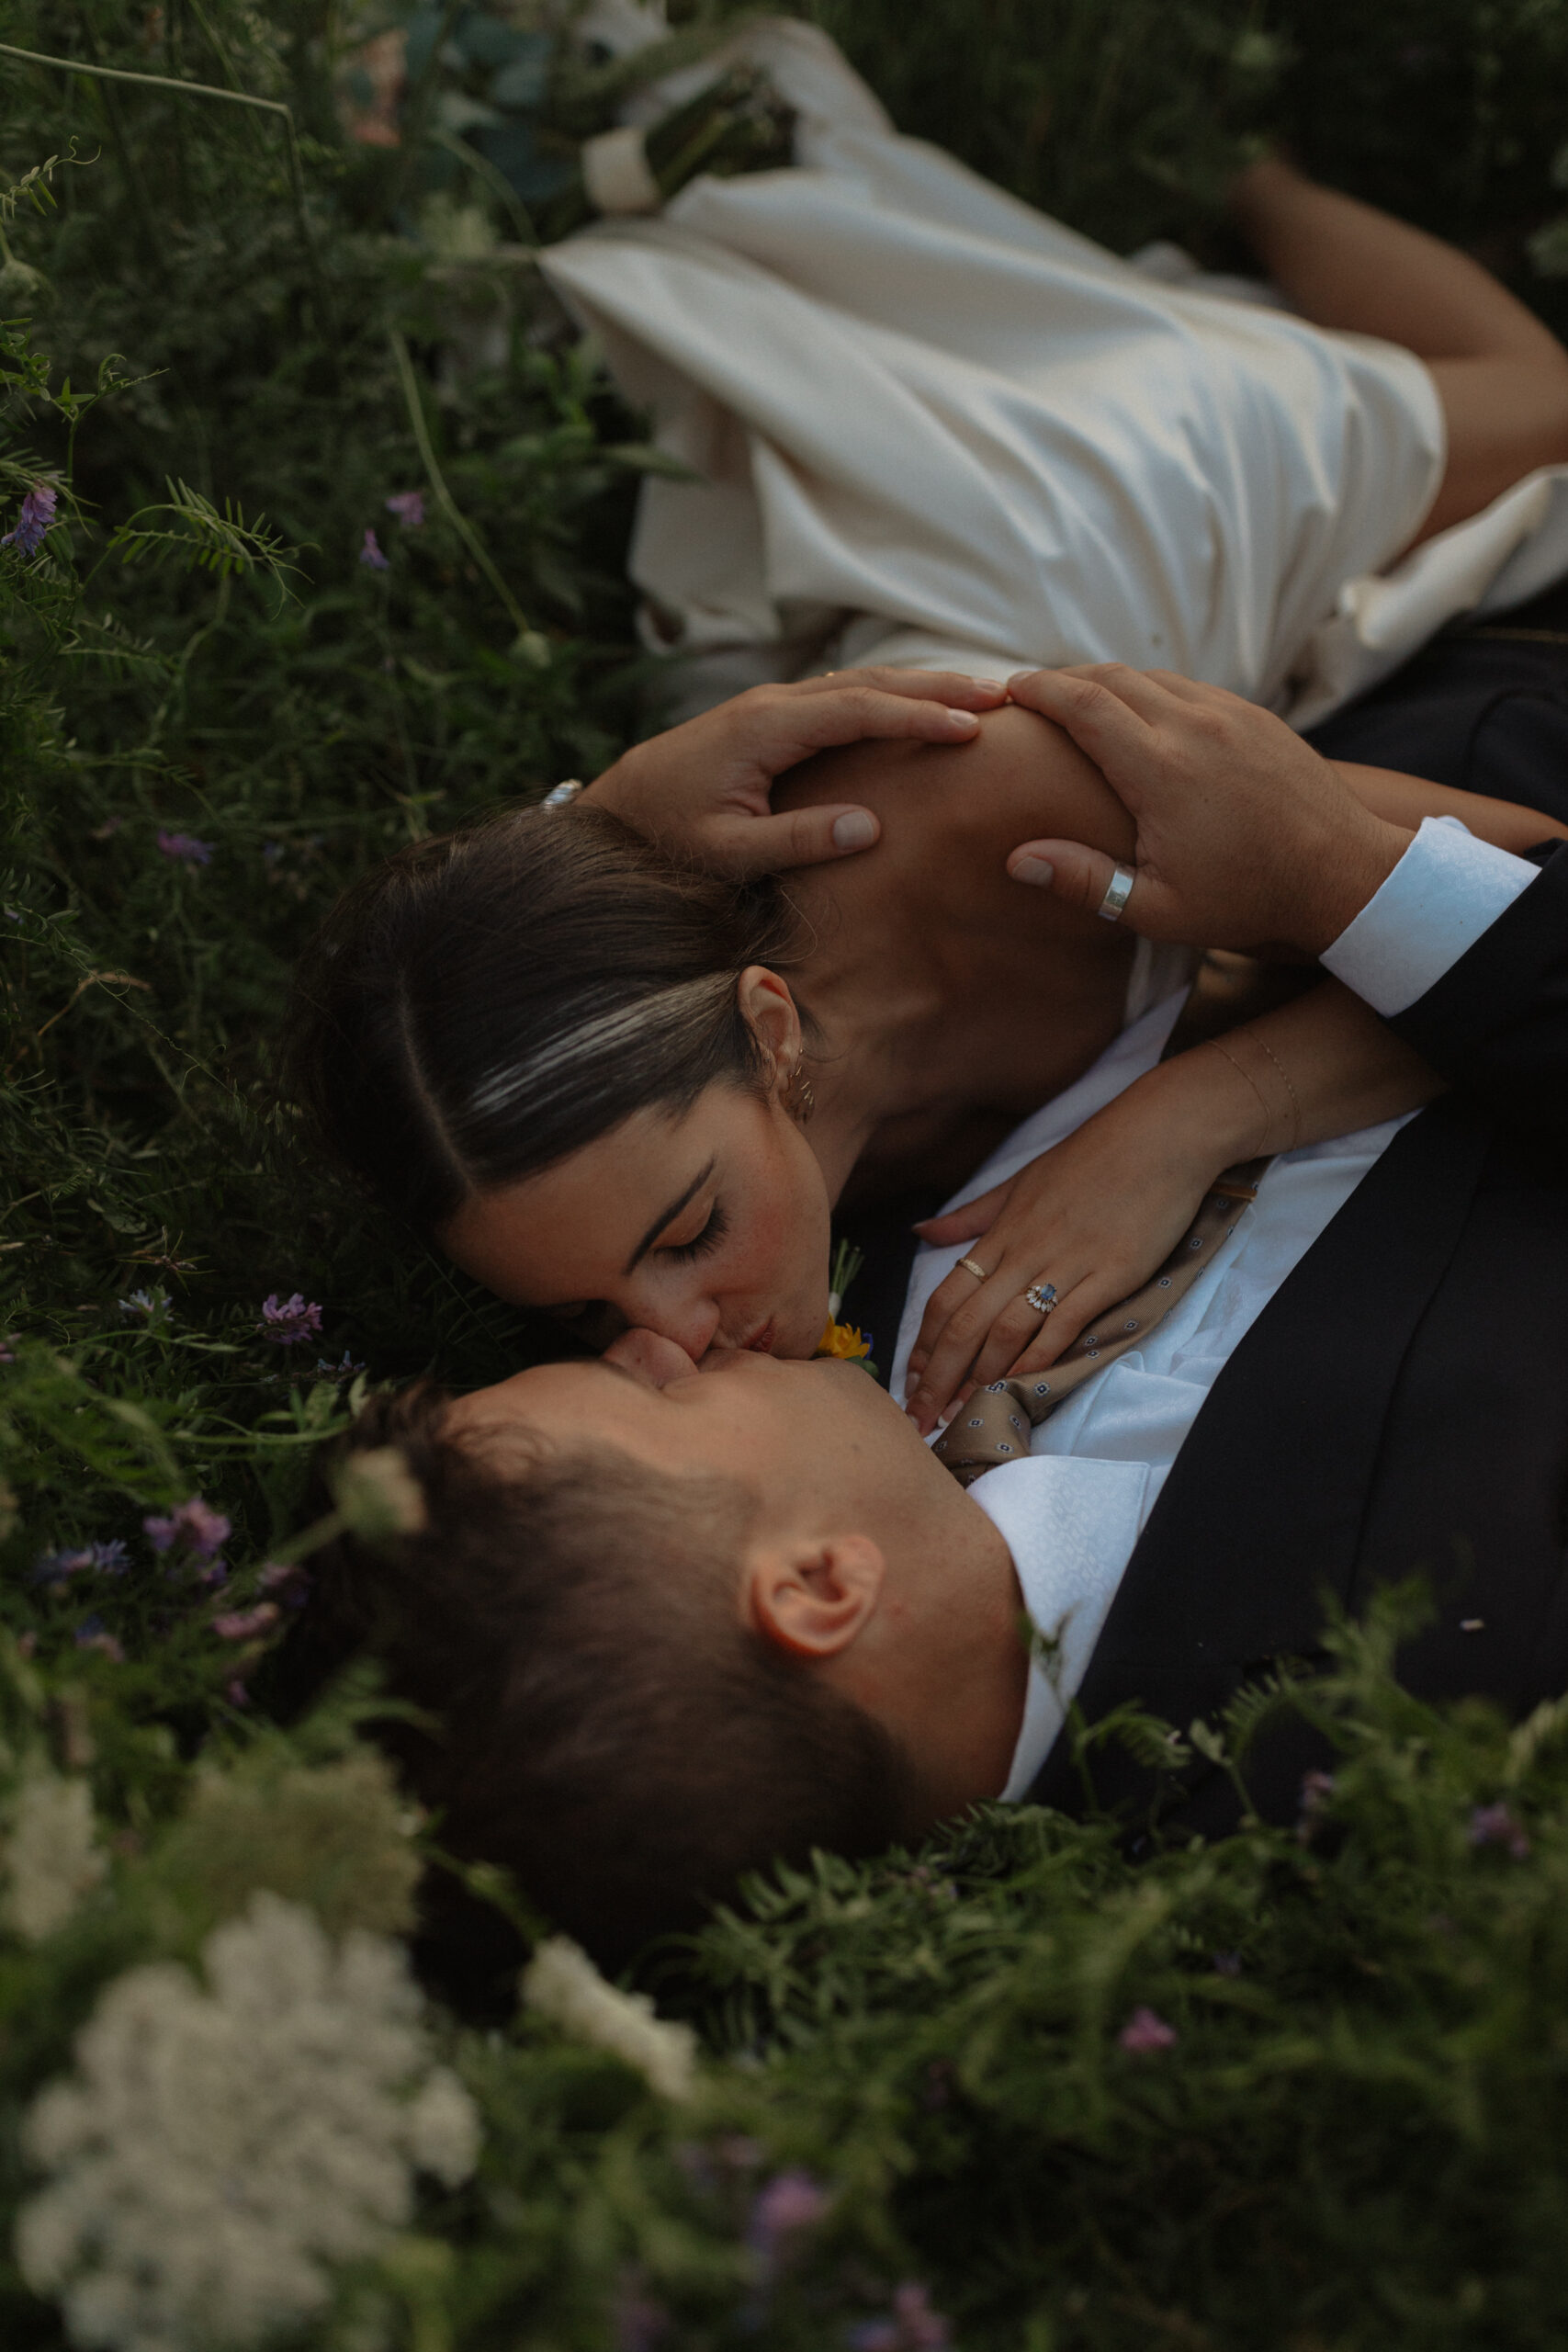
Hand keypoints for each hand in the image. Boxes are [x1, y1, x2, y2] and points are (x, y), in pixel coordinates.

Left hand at [582, 669, 1006, 877]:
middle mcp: (776, 705)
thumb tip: (871, 828)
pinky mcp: (778, 719)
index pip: (860, 711)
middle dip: (941, 684)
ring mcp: (777, 706)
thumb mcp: (726, 853)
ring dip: (926, 684)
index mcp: (766, 728)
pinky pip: (849, 697)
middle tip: (1010, 693)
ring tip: (987, 693)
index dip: (920, 716)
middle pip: (873, 682)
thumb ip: (796, 841)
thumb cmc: (665, 838)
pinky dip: (896, 696)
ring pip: (864, 683)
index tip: (975, 726)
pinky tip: (930, 703)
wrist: (615, 811)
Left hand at [902, 1066, 1236, 1435]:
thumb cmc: (1092, 1157)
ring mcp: (1067, 1264)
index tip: (909, 1384)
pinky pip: (1064, 1322)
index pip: (947, 1298)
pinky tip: (1020, 1385)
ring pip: (1007, 1329)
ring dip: (980, 1377)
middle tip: (921, 1420)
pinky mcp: (1109, 1274)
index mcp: (1001, 1232)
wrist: (1160, 1135)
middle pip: (966, 1323)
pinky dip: (1038, 1357)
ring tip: (962, 1415)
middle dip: (938, 1378)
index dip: (925, 1346)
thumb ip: (973, 1215)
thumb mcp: (1022, 1181)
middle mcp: (1025, 1251)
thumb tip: (922, 1231)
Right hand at [1002, 666, 1413, 953]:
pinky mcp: (1256, 716)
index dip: (1039, 690)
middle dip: (1064, 678)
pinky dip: (1152, 690)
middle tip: (1030, 693)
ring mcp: (1230, 714)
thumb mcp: (1159, 910)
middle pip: (1112, 676)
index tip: (1008, 691)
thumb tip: (1018, 859)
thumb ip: (1086, 882)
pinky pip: (1190, 687)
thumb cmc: (1247, 899)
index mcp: (1162, 769)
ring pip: (1153, 677)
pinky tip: (1141, 715)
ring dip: (1108, 681)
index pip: (1084, 704)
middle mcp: (1194, 726)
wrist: (1344, 873)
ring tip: (1078, 702)